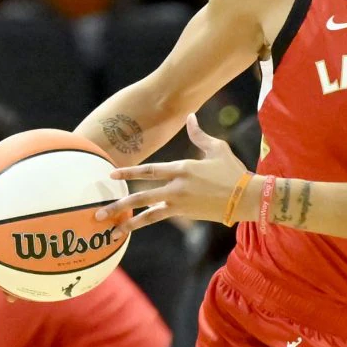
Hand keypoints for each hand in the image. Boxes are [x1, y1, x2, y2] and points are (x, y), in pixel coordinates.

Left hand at [112, 117, 245, 230]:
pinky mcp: (186, 215)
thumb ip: (199, 134)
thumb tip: (190, 117)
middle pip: (142, 195)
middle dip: (119, 203)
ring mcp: (181, 204)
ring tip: (112, 229)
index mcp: (182, 168)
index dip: (128, 172)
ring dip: (129, 221)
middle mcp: (177, 187)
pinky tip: (132, 229)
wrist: (247, 198)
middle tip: (99, 212)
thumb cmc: (234, 171)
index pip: (149, 171)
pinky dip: (145, 223)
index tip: (110, 175)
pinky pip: (161, 218)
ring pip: (149, 214)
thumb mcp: (217, 148)